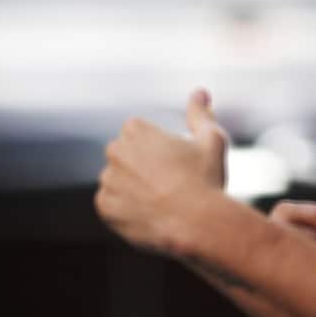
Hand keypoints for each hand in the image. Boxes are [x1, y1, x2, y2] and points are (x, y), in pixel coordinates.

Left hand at [95, 89, 228, 256]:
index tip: (175, 165)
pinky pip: (111, 205)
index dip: (159, 151)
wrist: (197, 223)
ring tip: (160, 202)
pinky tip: (149, 214)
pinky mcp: (104, 207)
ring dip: (132, 188)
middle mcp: (115, 150)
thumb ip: (200, 114)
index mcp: (135, 129)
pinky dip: (126, 210)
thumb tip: (200, 92)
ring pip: (118, 181)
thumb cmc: (206, 179)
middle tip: (169, 185)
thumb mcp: (211, 140)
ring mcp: (108, 180)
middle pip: (126, 156)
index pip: (139, 135)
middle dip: (142, 167)